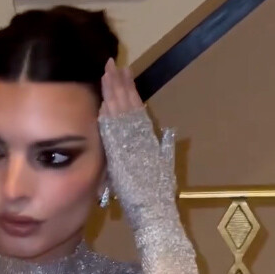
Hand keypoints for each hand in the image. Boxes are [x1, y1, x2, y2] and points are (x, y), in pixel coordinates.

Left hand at [98, 58, 177, 229]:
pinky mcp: (119, 155)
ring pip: (119, 112)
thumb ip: (167, 147)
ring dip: (112, 92)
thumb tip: (171, 132)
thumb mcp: (165, 165)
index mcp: (149, 137)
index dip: (130, 89)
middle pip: (127, 104)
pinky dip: (108, 115)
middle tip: (112, 63)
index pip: (137, 107)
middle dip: (119, 83)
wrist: (154, 209)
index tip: (125, 72)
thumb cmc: (159, 191)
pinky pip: (112, 131)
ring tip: (106, 73)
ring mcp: (129, 145)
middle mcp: (140, 137)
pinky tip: (103, 102)